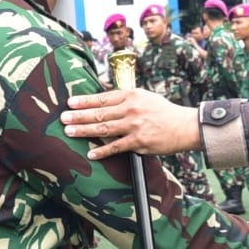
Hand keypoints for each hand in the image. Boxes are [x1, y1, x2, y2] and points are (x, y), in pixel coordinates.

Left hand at [62, 89, 202, 159]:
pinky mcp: (139, 142)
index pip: (103, 97)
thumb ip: (125, 98)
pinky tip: (91, 153)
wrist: (184, 126)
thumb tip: (104, 100)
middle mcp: (131, 109)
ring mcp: (134, 126)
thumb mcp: (145, 97)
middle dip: (79, 115)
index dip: (85, 101)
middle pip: (100, 113)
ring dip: (85, 130)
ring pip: (104, 129)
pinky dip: (103, 151)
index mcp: (131, 95)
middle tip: (63, 117)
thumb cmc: (163, 111)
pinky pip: (117, 147)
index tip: (70, 103)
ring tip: (70, 131)